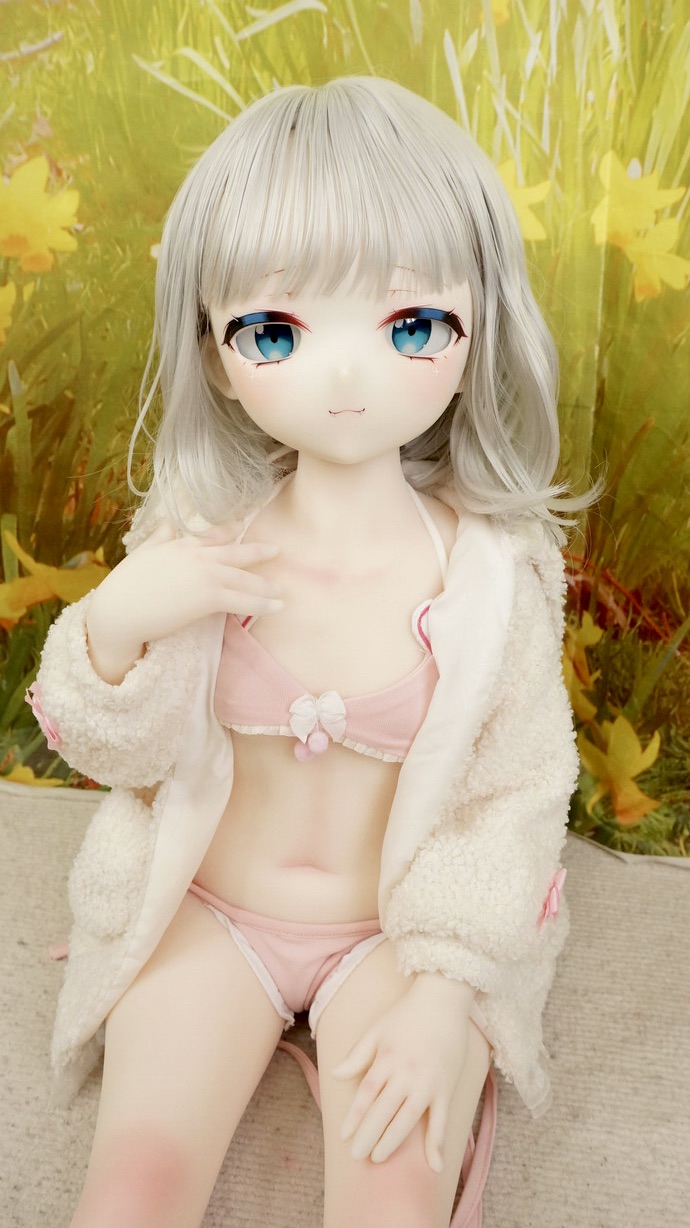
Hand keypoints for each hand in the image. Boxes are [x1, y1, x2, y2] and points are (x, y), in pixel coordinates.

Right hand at [86, 521, 281, 682]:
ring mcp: (204, 575)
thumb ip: (159, 537)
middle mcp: (197, 556)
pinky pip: (242, 601)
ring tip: (281, 591)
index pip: (212, 535)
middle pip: (235, 554)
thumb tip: (166, 523)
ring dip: (265, 586)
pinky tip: (275, 607)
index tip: (242, 527)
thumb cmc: (126, 586)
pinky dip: (261, 604)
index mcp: (181, 544)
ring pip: (243, 579)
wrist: (119, 610)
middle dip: (258, 552)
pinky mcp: (208, 597)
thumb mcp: (143, 553)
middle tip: (276, 551)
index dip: (230, 531)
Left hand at [332, 974, 473, 1170]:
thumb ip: (358, 1055)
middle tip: (357, 1156)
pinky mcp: (446, 1087)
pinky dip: (437, 1143)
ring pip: (408, 1119)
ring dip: (393, 1141)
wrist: (443, 997)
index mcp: (387, 1059)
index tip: (344, 1136)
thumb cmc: (407, 1012)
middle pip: (383, 1110)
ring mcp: (428, 1082)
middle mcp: (406, 1073)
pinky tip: (434, 1164)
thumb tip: (336, 1074)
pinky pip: (441, 1119)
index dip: (355, 1116)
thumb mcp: (377, 1029)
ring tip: (378, 1157)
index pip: (366, 1094)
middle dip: (369, 1135)